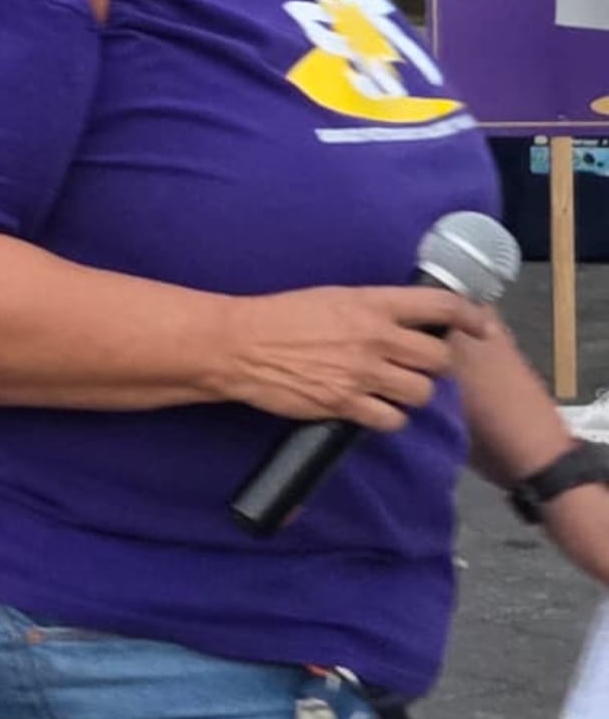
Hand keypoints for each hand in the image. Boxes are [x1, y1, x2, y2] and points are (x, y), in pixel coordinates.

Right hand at [216, 286, 488, 432]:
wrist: (239, 345)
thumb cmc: (279, 316)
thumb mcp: (331, 298)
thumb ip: (373, 310)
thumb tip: (405, 322)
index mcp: (371, 304)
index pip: (440, 306)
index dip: (469, 317)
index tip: (479, 328)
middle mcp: (375, 338)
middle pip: (438, 359)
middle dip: (433, 365)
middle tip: (417, 366)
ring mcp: (362, 374)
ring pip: (420, 393)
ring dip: (411, 393)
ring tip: (392, 389)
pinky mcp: (346, 404)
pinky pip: (391, 419)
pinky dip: (387, 417)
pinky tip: (372, 408)